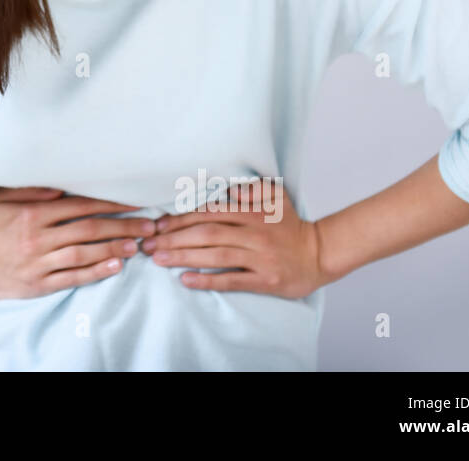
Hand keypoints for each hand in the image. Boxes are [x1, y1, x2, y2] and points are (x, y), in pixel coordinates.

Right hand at [0, 186, 153, 299]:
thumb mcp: (4, 199)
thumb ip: (33, 189)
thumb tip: (62, 186)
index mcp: (34, 213)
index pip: (81, 206)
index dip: (110, 204)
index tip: (135, 203)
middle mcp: (40, 236)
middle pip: (89, 229)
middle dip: (122, 226)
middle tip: (148, 226)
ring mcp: (40, 261)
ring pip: (85, 253)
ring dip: (113, 248)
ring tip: (137, 246)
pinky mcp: (40, 283)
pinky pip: (73, 277)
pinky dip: (96, 272)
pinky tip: (115, 266)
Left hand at [141, 180, 326, 298]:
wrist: (320, 254)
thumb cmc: (291, 226)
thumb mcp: (276, 198)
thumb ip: (251, 190)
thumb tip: (227, 189)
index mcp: (252, 213)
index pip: (209, 213)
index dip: (180, 219)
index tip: (157, 224)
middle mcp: (254, 233)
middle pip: (207, 233)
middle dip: (173, 238)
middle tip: (148, 244)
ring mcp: (259, 258)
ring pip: (215, 255)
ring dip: (183, 257)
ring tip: (158, 260)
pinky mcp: (265, 280)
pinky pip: (232, 280)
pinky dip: (207, 280)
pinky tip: (185, 280)